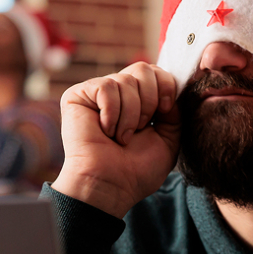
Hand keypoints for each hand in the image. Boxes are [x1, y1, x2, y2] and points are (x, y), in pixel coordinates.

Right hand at [51, 63, 179, 217]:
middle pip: (143, 68)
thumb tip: (170, 89)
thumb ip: (174, 112)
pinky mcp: (77, 95)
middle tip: (141, 128)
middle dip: (149, 100)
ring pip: (125, 80)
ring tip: (120, 136)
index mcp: (138, 101)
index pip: (156, 72)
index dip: (166, 86)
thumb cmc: (136, 170)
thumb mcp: (168, 139)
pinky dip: (112, 113)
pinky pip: (106, 87)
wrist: (111, 185)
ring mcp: (97, 93)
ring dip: (130, 115)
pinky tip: (105, 130)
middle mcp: (118, 93)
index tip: (165, 110)